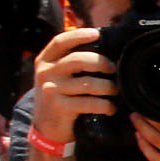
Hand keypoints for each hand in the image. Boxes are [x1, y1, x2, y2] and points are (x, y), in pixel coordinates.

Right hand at [31, 28, 113, 144]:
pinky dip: (105, 105)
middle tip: (113, 69)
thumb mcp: (57, 76)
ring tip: (115, 90)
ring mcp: (51, 89)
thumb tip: (102, 48)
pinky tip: (110, 108)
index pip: (60, 42)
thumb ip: (71, 62)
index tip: (97, 33)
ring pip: (87, 83)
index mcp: (45, 61)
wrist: (46, 127)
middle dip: (101, 62)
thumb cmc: (58, 97)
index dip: (79, 35)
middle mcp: (45, 72)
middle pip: (78, 60)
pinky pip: (89, 102)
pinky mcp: (59, 107)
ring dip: (107, 86)